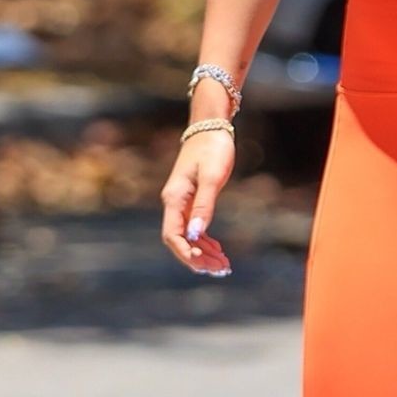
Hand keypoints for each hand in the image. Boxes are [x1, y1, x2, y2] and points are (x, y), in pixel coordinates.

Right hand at [160, 133, 235, 276]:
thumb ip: (204, 205)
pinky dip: (205, 241)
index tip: (203, 265)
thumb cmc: (212, 149)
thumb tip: (195, 234)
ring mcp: (181, 203)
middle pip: (179, 240)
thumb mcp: (212, 177)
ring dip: (203, 253)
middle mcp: (173, 203)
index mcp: (174, 199)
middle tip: (221, 269)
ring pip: (187, 237)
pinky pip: (194, 228)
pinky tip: (218, 250)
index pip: (172, 235)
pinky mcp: (191, 200)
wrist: (210, 127)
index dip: (185, 253)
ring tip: (223, 265)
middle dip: (197, 258)